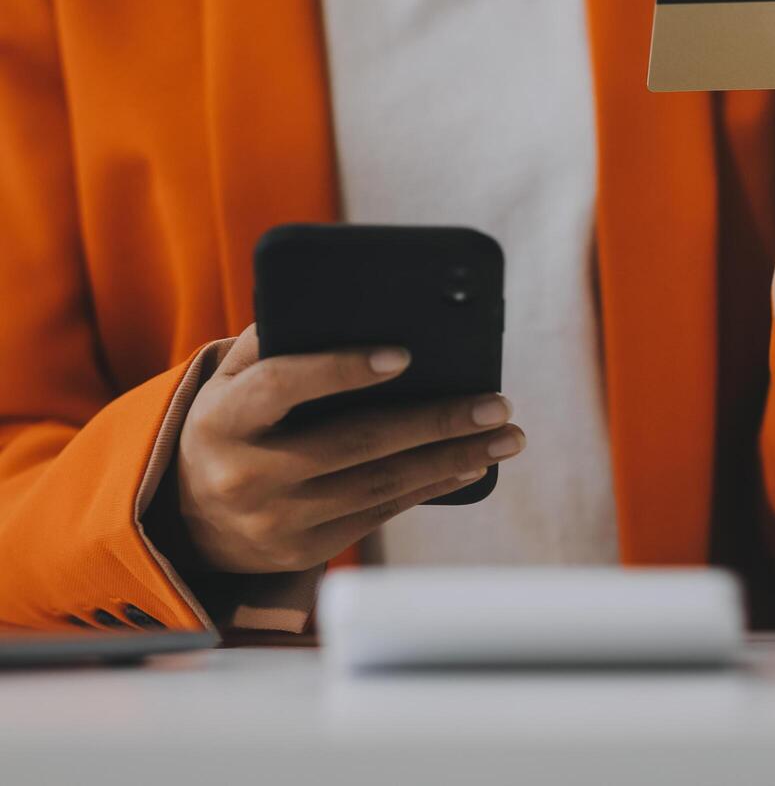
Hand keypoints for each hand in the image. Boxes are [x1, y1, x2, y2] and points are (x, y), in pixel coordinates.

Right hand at [176, 325, 524, 573]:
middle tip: (497, 404)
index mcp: (222, 418)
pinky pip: (379, 514)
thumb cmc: (233, 424)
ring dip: (452, 459)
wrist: (190, 519)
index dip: (340, 369)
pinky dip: (431, 487)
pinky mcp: (305, 551)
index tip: (402, 356)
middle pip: (355, 444)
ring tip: (504, 437)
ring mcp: (276, 520)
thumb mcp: (231, 380)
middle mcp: (245, 475)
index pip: (282, 386)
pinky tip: (470, 465)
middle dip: (436, 422)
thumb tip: (346, 303)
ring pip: (379, 486)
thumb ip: (274, 341)